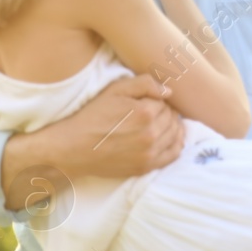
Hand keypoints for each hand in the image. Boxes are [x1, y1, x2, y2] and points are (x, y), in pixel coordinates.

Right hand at [0, 75, 184, 207]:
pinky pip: (173, 154)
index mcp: (144, 112)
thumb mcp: (115, 90)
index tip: (150, 101)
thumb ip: (145, 84)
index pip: (165, 102)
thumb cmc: (93, 115)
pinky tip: (171, 137)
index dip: (158, 100)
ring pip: (175, 134)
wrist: (75, 147)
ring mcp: (149, 153)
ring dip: (172, 126)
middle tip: (155, 111)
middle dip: (166, 112)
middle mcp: (150, 134)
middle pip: (171, 118)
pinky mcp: (146, 166)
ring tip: (162, 122)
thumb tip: (169, 91)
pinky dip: (177, 143)